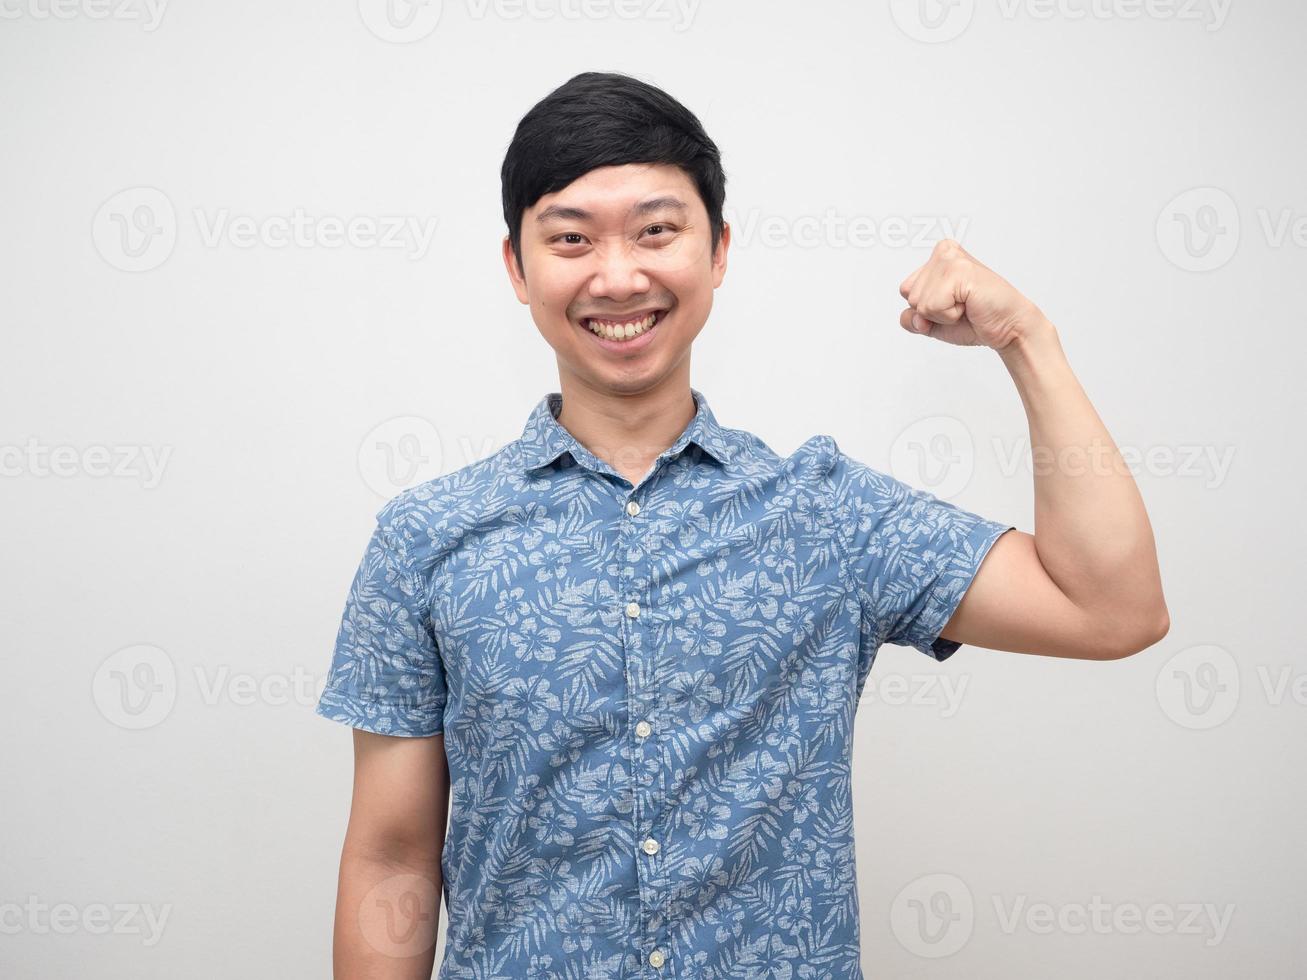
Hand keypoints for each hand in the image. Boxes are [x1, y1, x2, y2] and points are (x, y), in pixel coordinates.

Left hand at [899, 239, 1045, 349]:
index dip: (925, 309)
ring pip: (918, 302)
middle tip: (962, 307)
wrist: (1008, 327)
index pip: (905, 290)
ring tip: (967, 305)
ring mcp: (951, 258)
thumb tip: (913, 317)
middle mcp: (944, 252)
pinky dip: (949, 316)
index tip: (953, 304)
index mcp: (937, 257)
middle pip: (910, 296)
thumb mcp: (933, 322)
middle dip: (933, 312)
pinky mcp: (959, 270)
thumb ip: (913, 319)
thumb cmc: (975, 320)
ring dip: (943, 314)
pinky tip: (969, 305)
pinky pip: (932, 306)